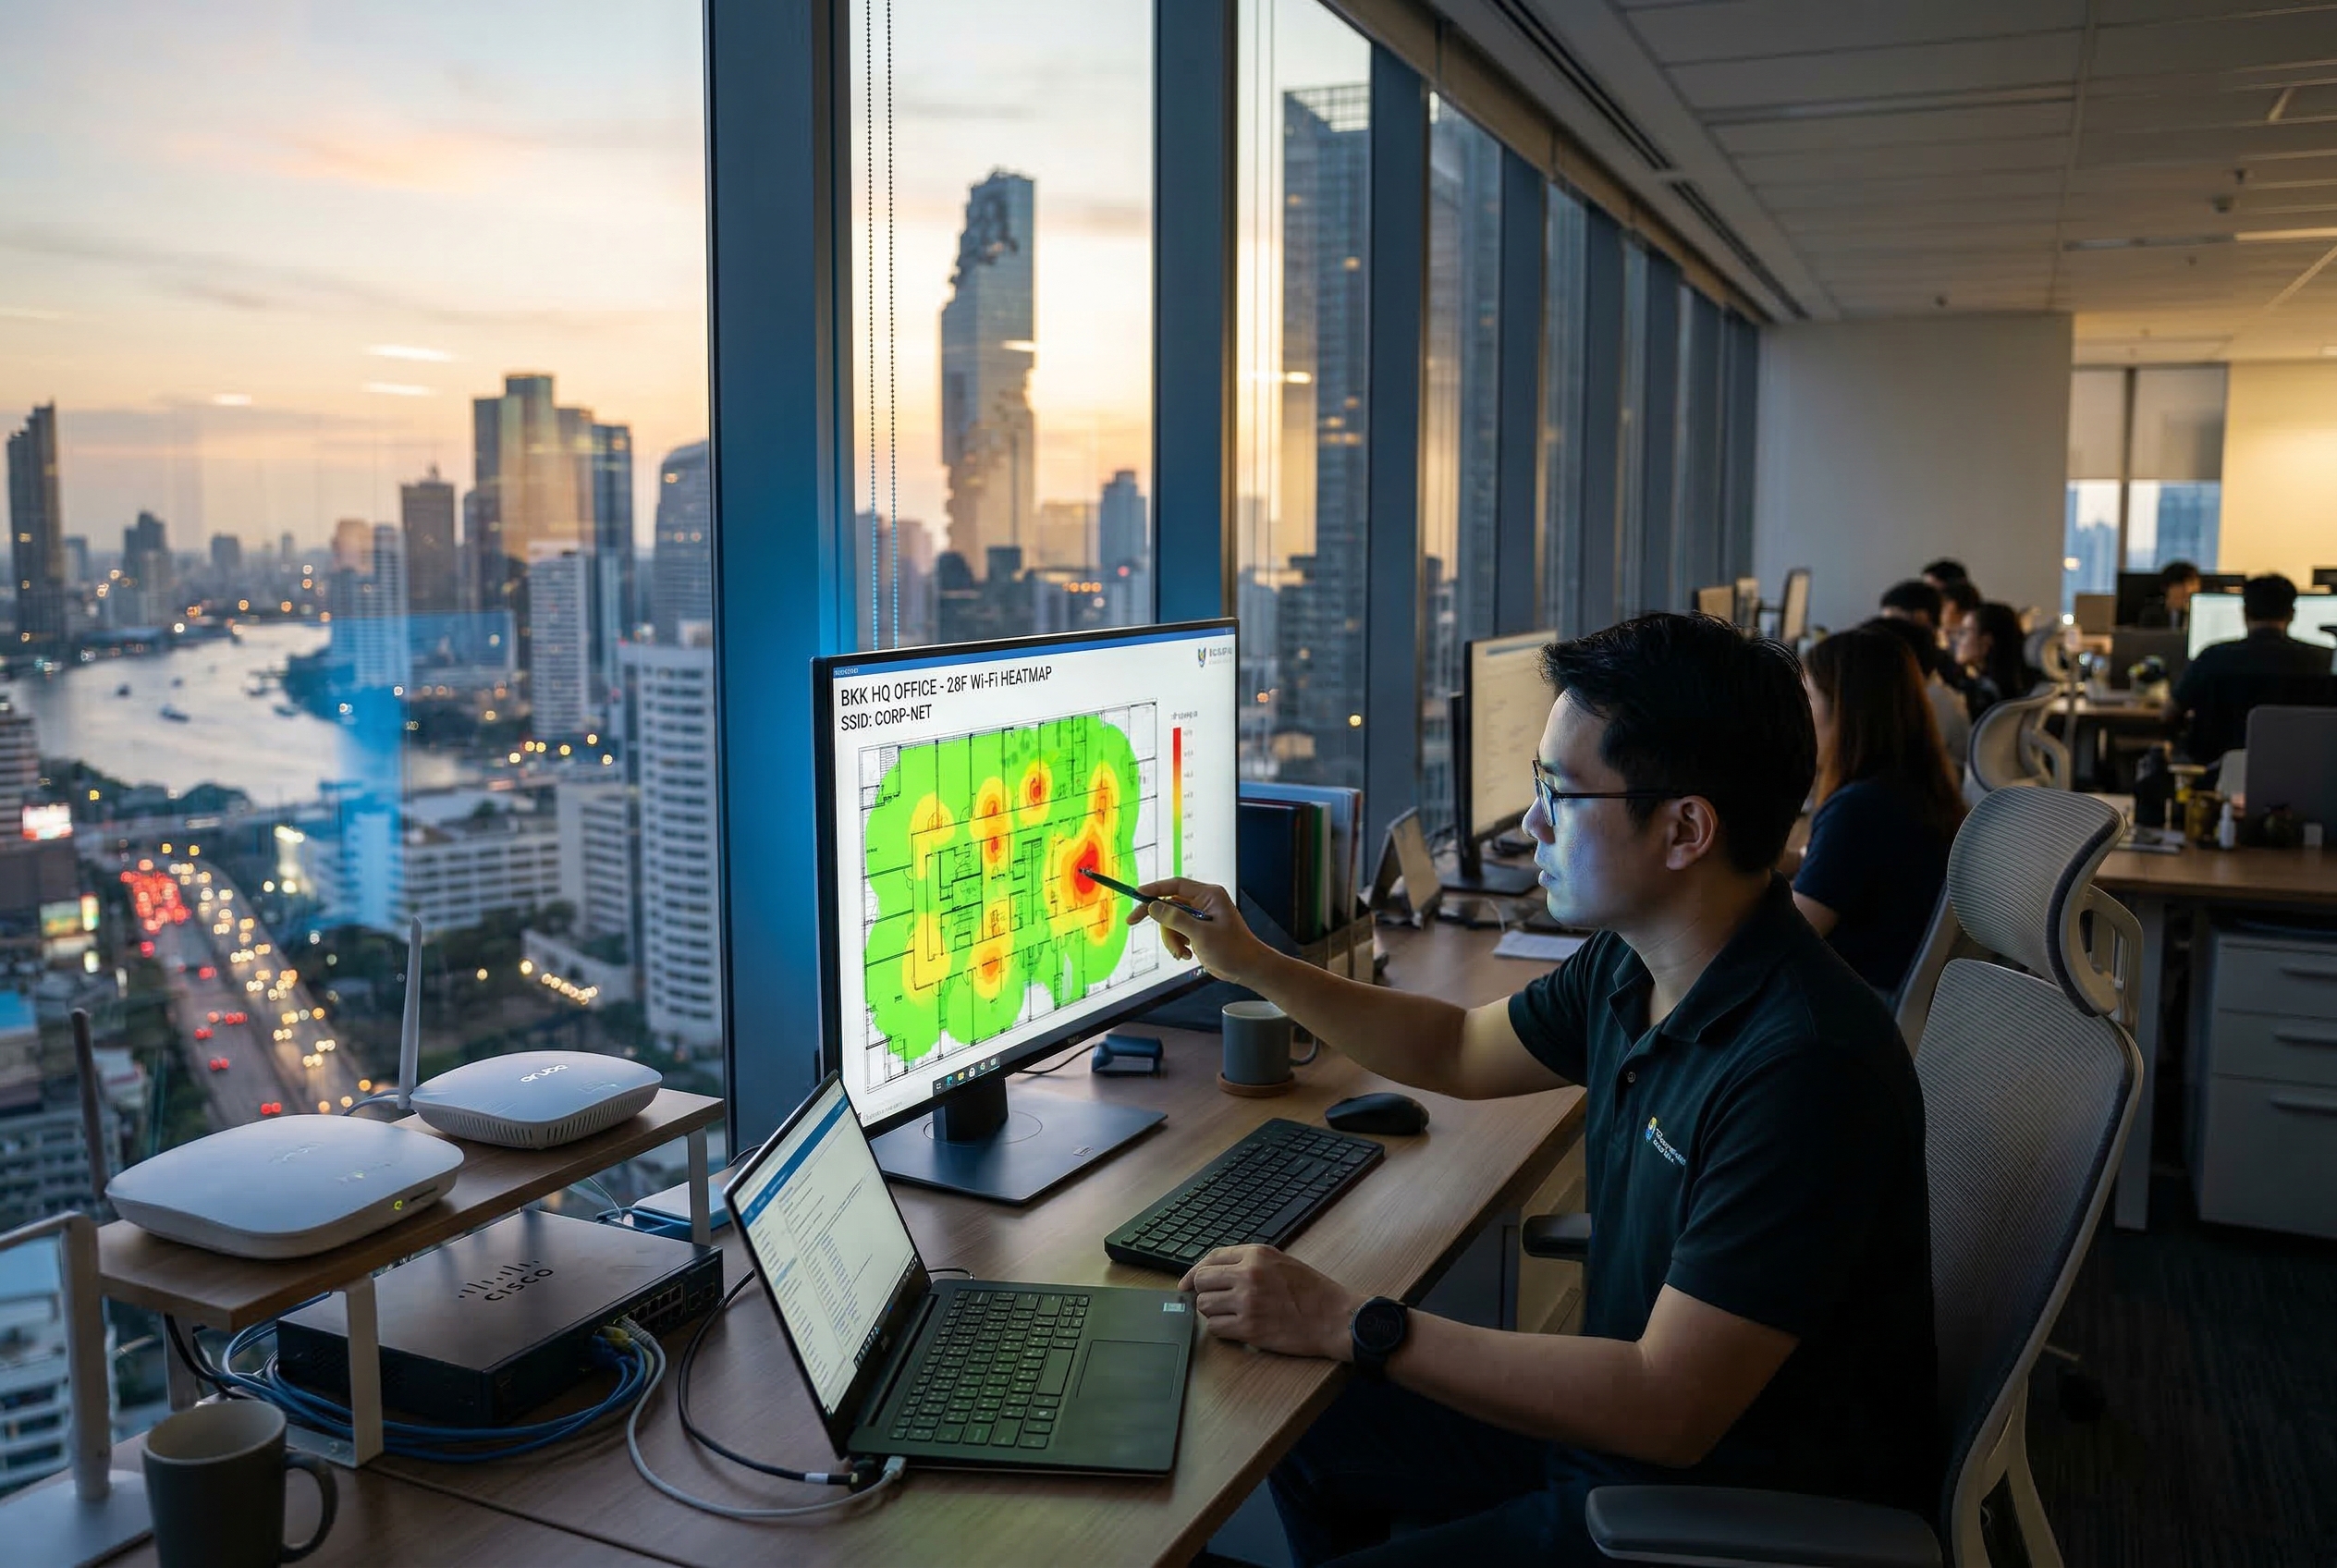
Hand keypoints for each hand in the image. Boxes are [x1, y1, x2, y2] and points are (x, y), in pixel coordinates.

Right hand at [1129, 879, 1268, 985]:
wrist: (1247, 969)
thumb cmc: (1232, 949)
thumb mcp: (1201, 934)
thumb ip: (1175, 919)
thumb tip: (1153, 906)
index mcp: (1208, 895)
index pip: (1175, 885)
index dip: (1154, 888)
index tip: (1136, 894)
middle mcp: (1203, 903)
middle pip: (1168, 904)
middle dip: (1159, 921)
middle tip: (1132, 921)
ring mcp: (1200, 917)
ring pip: (1170, 922)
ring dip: (1171, 940)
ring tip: (1182, 953)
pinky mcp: (1198, 931)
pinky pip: (1177, 933)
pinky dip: (1177, 945)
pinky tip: (1188, 955)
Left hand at [1177, 1245, 1364, 1361]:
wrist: (1334, 1317)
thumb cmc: (1311, 1291)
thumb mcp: (1280, 1262)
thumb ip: (1248, 1262)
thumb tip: (1213, 1272)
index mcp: (1256, 1254)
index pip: (1211, 1258)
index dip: (1194, 1272)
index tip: (1186, 1284)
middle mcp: (1248, 1274)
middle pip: (1201, 1282)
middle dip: (1205, 1293)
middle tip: (1217, 1301)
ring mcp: (1247, 1302)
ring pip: (1205, 1306)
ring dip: (1213, 1312)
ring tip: (1232, 1314)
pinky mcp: (1249, 1328)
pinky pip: (1217, 1328)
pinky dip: (1223, 1329)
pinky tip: (1238, 1328)